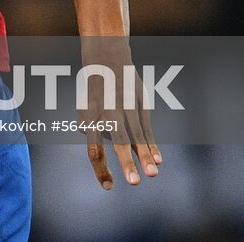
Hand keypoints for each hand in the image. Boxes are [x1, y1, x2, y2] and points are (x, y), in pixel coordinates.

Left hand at [79, 38, 161, 188]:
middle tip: (133, 183)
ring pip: (136, 134)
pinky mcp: (140, 102)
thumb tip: (90, 145)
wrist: (106, 56)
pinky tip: (158, 161)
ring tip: (152, 175)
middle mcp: (107, 111)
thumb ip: (88, 124)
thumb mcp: (85, 105)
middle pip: (116, 139)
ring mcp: (125, 105)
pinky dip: (152, 143)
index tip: (109, 187)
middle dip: (125, 161)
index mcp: (90, 116)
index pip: (94, 148)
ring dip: (145, 155)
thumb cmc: (94, 89)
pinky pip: (146, 126)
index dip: (101, 168)